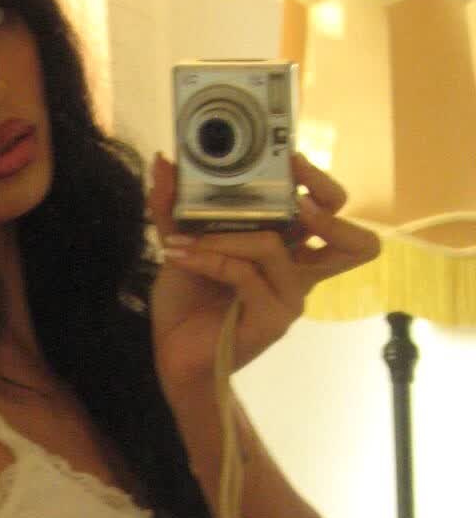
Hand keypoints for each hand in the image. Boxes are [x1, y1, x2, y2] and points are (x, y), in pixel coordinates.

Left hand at [146, 151, 380, 400]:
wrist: (174, 358)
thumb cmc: (187, 305)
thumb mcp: (181, 245)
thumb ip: (175, 207)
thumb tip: (163, 163)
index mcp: (289, 252)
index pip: (333, 214)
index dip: (322, 185)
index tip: (291, 159)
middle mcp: (299, 274)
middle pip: (354, 240)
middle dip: (324, 200)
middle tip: (287, 186)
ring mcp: (289, 299)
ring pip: (272, 245)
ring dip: (223, 234)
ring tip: (183, 237)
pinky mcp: (271, 320)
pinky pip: (244, 273)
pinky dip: (209, 258)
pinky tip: (179, 255)